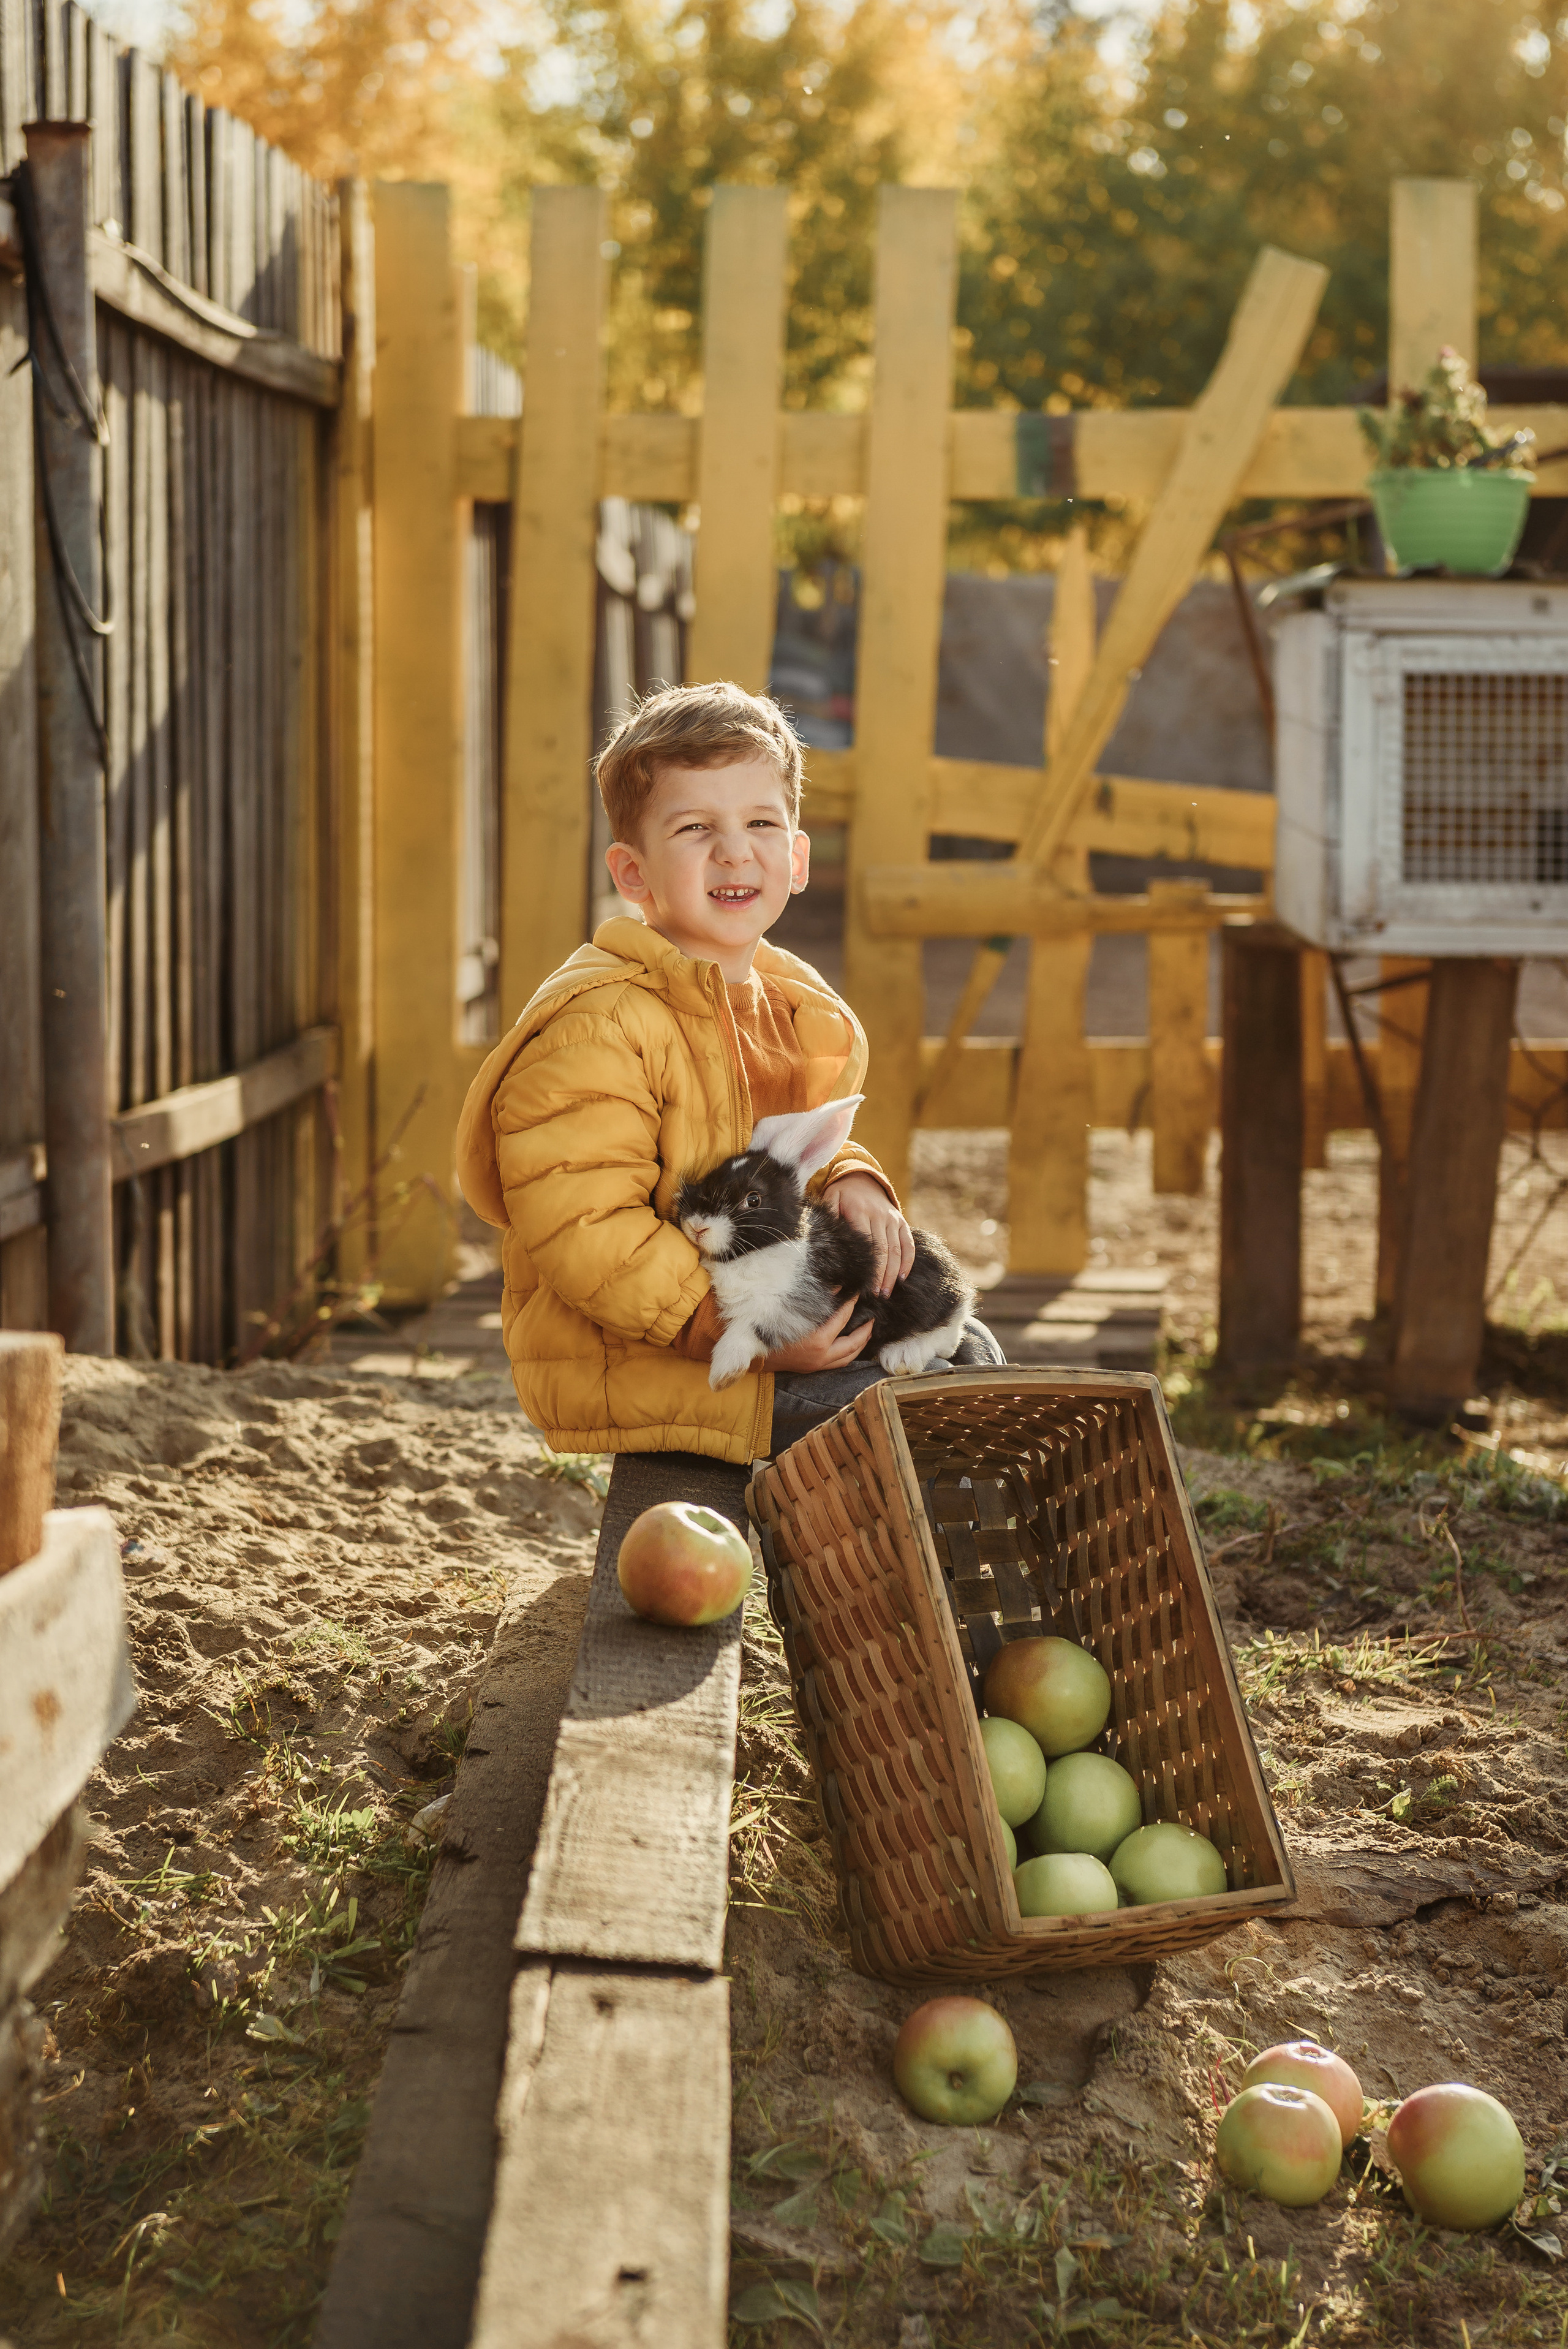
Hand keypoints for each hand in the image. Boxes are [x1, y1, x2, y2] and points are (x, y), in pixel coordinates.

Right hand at [763, 1289, 873, 1373]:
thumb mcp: (793, 1311)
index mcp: (817, 1340)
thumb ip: (816, 1300)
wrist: (751, 1351)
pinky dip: (847, 1354)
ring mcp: (817, 1364)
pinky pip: (837, 1363)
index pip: (842, 1319)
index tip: (857, 1294)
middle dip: (865, 1330)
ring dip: (860, 1345)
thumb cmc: (769, 1328)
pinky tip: (850, 1346)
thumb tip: (835, 1288)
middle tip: (872, 1318)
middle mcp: (821, 1355)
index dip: (851, 1304)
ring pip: (847, 1357)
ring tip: (867, 1333)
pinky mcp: (812, 1368)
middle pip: (852, 1343)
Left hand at [821, 1171, 914, 1297]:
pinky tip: (903, 1277)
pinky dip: (908, 1260)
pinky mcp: (901, 1221)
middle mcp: (879, 1215)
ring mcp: (892, 1218)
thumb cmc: (839, 1195)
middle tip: (877, 1296)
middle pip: (884, 1251)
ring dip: (894, 1273)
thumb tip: (827, 1251)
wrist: (859, 1177)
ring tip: (887, 1293)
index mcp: (860, 1212)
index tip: (863, 1287)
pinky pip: (908, 1242)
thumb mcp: (828, 1202)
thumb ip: (828, 1223)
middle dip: (881, 1276)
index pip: (867, 1246)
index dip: (868, 1268)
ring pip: (897, 1249)